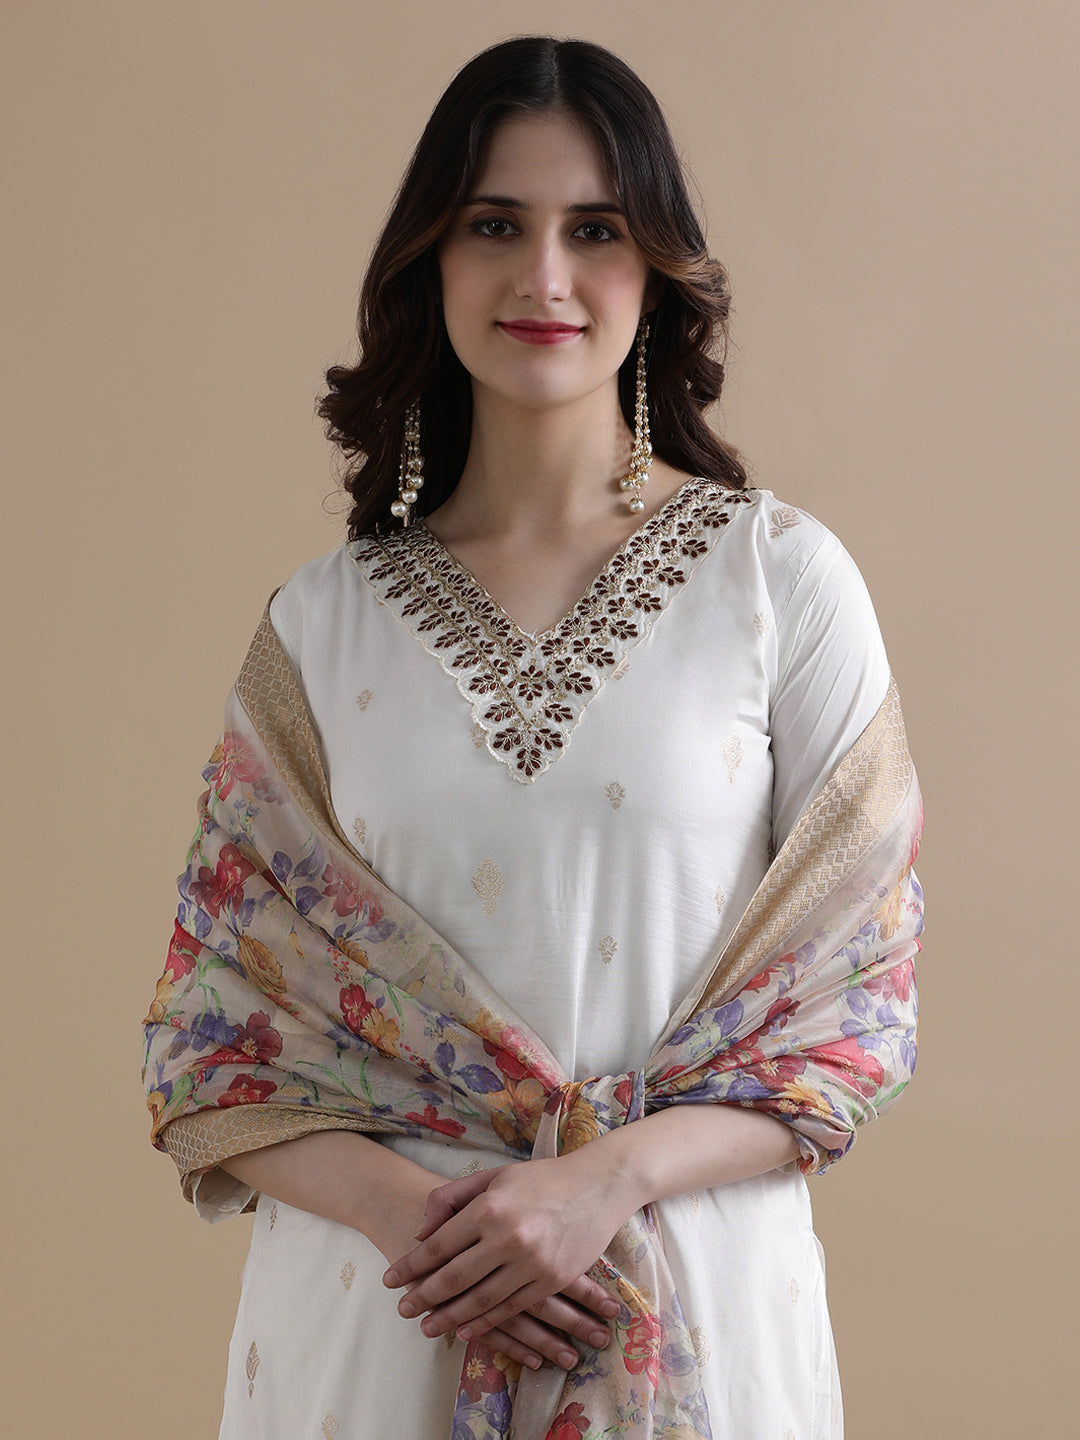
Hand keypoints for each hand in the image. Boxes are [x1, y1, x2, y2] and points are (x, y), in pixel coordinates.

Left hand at [382, 1156, 630, 1355]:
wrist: (598, 1185)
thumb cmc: (541, 1178)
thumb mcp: (492, 1176)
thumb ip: (451, 1198)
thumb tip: (420, 1231)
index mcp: (489, 1207)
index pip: (439, 1245)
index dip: (411, 1265)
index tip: (390, 1279)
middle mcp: (507, 1237)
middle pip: (454, 1277)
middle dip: (423, 1296)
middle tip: (402, 1309)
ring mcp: (531, 1262)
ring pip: (480, 1300)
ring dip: (449, 1317)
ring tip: (427, 1328)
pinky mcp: (551, 1279)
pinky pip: (511, 1308)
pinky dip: (485, 1322)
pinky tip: (466, 1329)